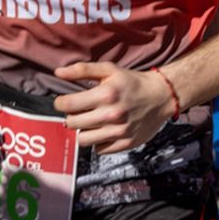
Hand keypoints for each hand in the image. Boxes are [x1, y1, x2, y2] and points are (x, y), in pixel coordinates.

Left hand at [52, 62, 173, 154]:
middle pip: (72, 123)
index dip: (60, 103)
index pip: (68, 105)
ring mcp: (119, 132)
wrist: (161, 96)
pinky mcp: (125, 144)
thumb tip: (57, 72)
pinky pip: (99, 149)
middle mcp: (111, 115)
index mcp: (105, 94)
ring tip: (89, 122)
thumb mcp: (109, 70)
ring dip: (82, 131)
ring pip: (83, 140)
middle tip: (77, 111)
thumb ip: (82, 70)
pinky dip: (98, 142)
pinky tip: (103, 130)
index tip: (62, 102)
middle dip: (70, 116)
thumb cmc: (132, 82)